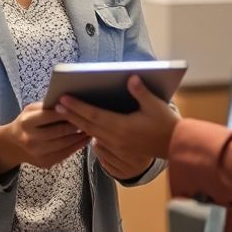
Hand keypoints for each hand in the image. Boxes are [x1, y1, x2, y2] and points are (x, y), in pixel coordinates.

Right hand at [0, 102, 88, 174]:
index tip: (80, 106)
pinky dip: (77, 146)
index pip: (51, 115)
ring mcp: (38, 153)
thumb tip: (68, 101)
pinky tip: (84, 139)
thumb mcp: (31, 110)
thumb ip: (47, 105)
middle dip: (77, 124)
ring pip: (65, 143)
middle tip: (90, 118)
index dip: (67, 111)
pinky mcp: (45, 162)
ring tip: (91, 127)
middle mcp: (30, 139)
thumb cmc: (26, 122)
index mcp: (26, 122)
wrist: (13, 145)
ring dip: (80, 136)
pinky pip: (65, 153)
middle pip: (60, 131)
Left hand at [56, 76, 178, 176]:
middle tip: (56, 105)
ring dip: (78, 125)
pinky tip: (84, 129)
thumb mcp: (156, 105)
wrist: (175, 147)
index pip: (94, 115)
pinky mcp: (120, 154)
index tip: (63, 99)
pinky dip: (90, 136)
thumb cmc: (166, 124)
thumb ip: (141, 92)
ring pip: (92, 135)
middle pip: (88, 126)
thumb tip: (130, 77)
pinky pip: (99, 146)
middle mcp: (116, 139)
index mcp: (123, 126)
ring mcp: (117, 148)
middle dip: (71, 115)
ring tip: (66, 115)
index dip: (77, 107)